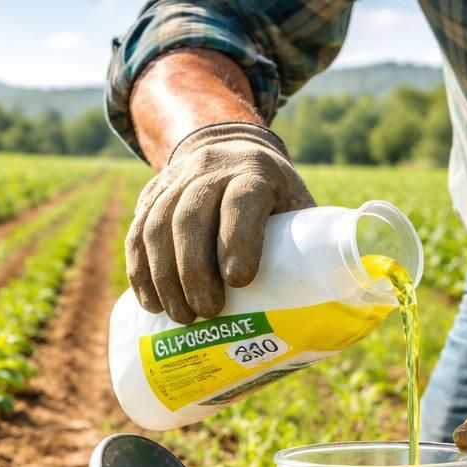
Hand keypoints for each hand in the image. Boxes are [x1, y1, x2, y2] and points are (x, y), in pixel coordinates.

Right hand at [126, 121, 314, 324]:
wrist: (232, 149)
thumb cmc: (277, 197)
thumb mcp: (299, 207)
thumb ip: (310, 246)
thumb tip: (329, 308)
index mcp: (256, 172)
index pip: (242, 200)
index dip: (238, 240)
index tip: (239, 282)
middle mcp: (212, 169)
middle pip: (190, 217)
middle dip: (193, 271)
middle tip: (206, 313)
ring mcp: (177, 179)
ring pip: (157, 226)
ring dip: (163, 277)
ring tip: (180, 316)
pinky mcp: (152, 193)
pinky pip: (137, 232)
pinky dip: (140, 271)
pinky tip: (151, 301)